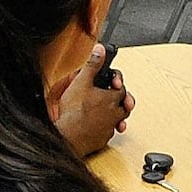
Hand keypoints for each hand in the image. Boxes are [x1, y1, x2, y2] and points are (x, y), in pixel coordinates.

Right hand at [50, 44, 130, 159]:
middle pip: (125, 105)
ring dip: (115, 114)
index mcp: (111, 99)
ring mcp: (109, 128)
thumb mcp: (81, 82)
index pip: (122, 88)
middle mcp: (114, 114)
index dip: (117, 83)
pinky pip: (108, 132)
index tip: (113, 81)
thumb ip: (92, 65)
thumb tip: (100, 51)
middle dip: (120, 99)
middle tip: (112, 95)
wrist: (67, 137)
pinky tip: (97, 125)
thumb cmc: (73, 113)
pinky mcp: (102, 140)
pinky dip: (104, 127)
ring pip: (118, 120)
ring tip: (107, 111)